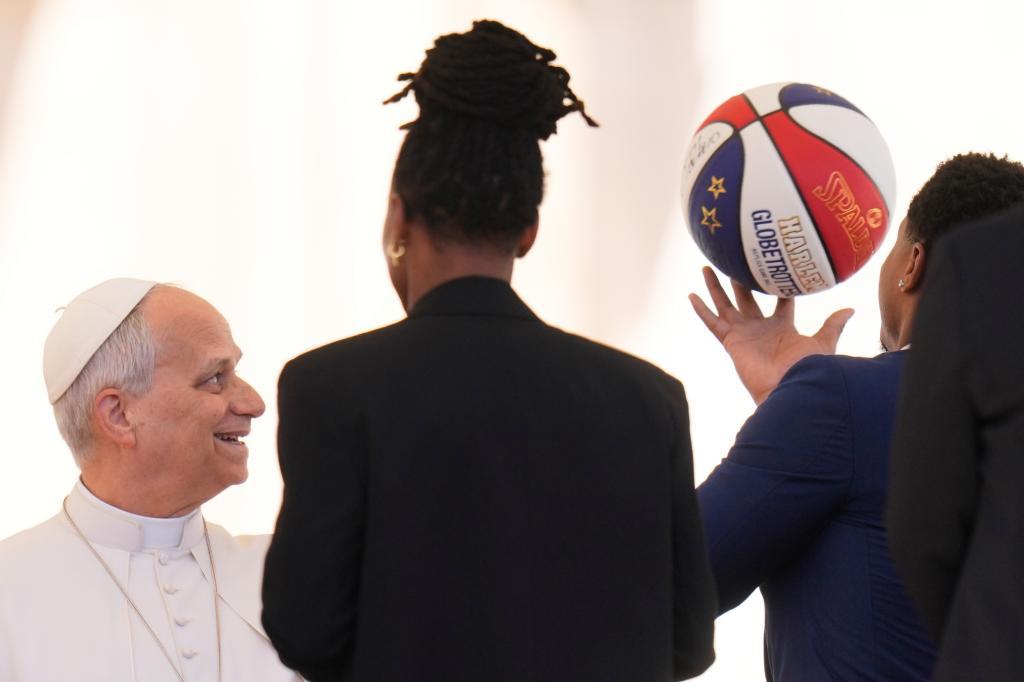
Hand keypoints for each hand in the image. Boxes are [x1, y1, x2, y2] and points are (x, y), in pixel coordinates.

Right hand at [688, 267, 853, 404]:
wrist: (789, 387)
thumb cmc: (807, 368)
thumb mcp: (822, 342)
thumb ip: (832, 325)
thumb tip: (851, 309)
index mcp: (781, 327)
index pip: (779, 302)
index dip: (779, 287)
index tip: (777, 267)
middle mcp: (759, 328)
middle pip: (746, 299)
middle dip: (741, 282)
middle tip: (735, 261)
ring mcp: (743, 334)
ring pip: (724, 305)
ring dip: (715, 287)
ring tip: (707, 268)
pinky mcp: (730, 341)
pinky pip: (712, 322)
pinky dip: (701, 310)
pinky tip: (691, 295)